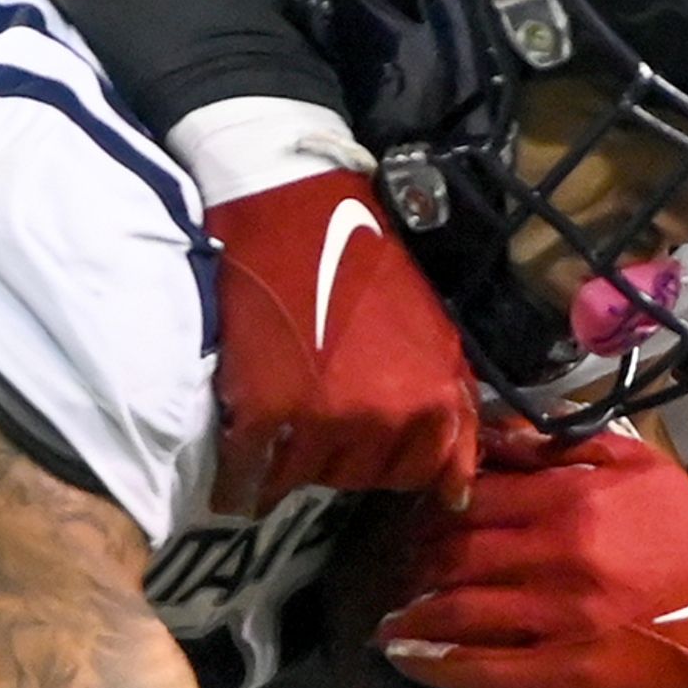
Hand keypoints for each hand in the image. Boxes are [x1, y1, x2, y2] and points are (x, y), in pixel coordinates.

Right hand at [207, 167, 479, 515]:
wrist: (288, 201)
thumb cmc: (358, 251)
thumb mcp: (428, 326)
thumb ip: (441, 399)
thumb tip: (454, 485)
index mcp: (436, 393)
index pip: (434, 472)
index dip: (409, 474)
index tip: (393, 479)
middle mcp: (390, 415)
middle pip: (364, 477)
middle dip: (343, 459)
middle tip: (318, 427)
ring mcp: (329, 418)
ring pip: (308, 478)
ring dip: (291, 467)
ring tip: (273, 443)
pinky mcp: (269, 412)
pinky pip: (252, 474)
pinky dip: (239, 484)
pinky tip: (233, 486)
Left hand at [381, 426, 687, 687]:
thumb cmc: (687, 538)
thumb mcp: (636, 467)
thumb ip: (562, 445)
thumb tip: (491, 433)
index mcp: (572, 500)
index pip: (471, 497)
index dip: (432, 509)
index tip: (418, 519)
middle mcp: (558, 557)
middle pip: (452, 554)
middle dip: (414, 563)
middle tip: (401, 571)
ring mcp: (558, 620)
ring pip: (456, 611)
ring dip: (410, 614)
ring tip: (392, 620)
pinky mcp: (564, 676)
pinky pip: (480, 669)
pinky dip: (432, 662)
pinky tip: (405, 656)